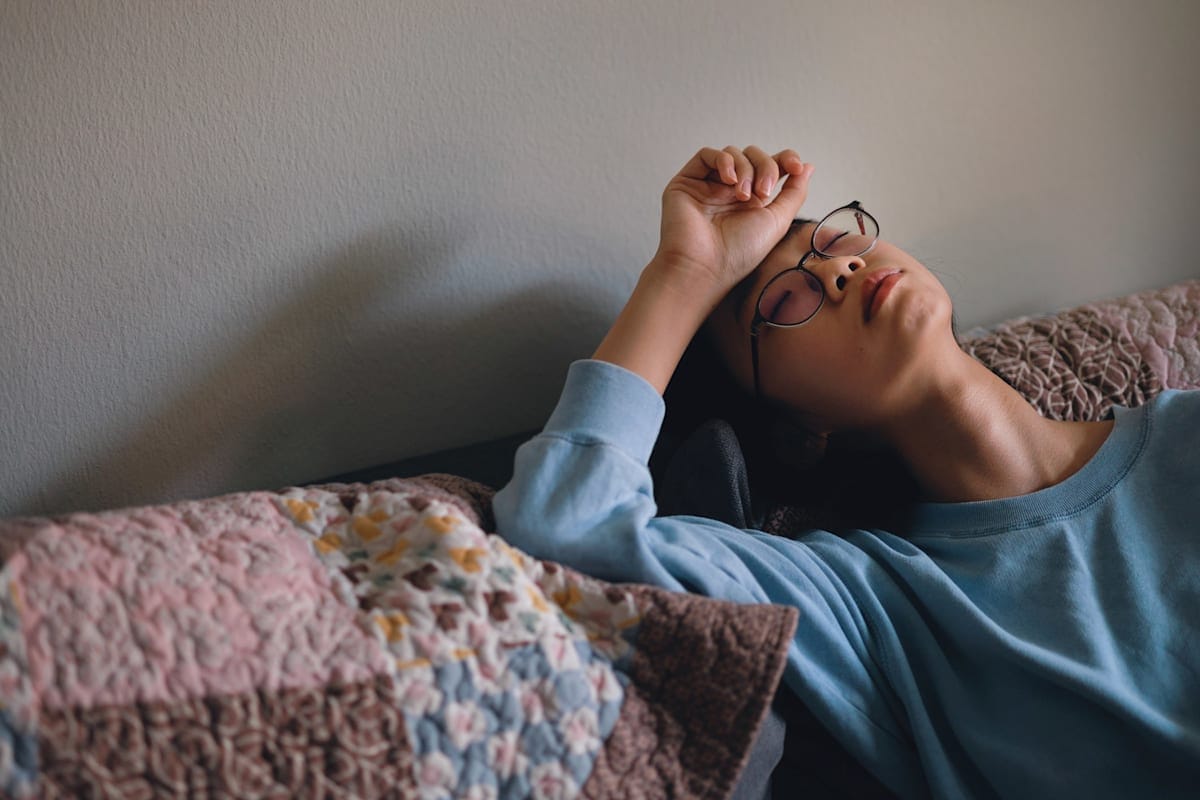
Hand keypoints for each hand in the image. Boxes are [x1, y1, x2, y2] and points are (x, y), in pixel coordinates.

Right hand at [652, 146, 812, 293]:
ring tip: (743, 196)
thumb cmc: (739, 254)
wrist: (704, 267)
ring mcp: (708, 186)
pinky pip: (707, 155)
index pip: (771, 166)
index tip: (796, 167)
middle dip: (765, 167)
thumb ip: (794, 192)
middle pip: (754, 156)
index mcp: (752, 202)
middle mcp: (729, 192)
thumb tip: (808, 167)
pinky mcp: (687, 182)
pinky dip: (723, 160)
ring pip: (733, 154)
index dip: (785, 159)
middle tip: (763, 193)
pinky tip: (728, 180)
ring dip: (745, 169)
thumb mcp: (777, 221)